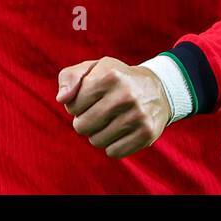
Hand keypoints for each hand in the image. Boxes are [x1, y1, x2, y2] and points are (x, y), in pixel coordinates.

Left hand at [56, 56, 172, 158]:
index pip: (73, 105)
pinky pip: (114, 152)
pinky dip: (112, 146)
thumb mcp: (93, 68)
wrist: (158, 89)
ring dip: (98, 135)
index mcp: (110, 75)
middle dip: (84, 122)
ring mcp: (138, 115)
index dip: (76, 105)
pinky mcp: (146, 134)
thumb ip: (69, 77)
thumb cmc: (116, 79)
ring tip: (108, 122)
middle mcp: (125, 95)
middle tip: (96, 114)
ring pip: (97, 141)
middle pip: (83, 126)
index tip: (88, 100)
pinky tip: (120, 132)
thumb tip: (61, 99)